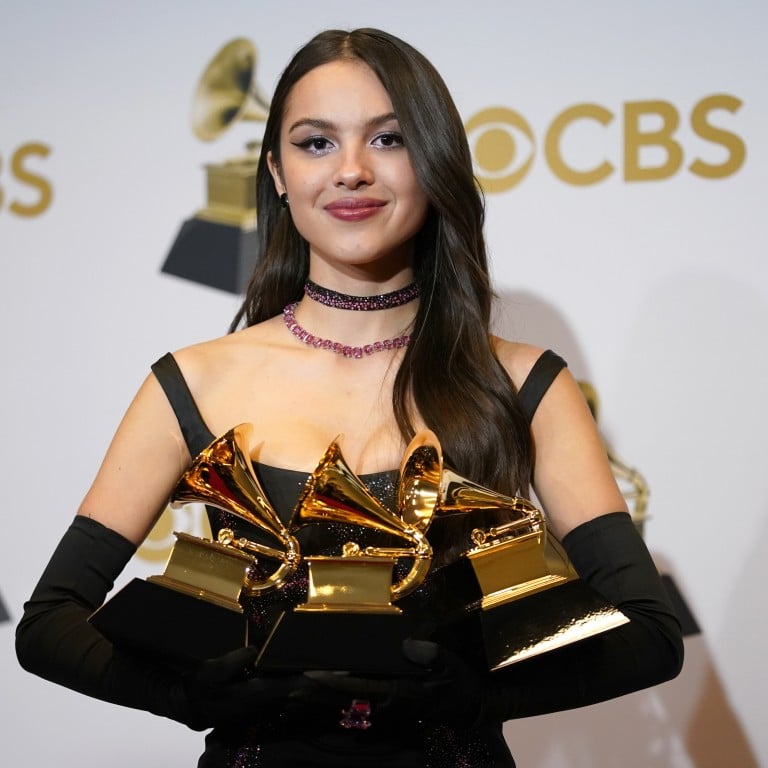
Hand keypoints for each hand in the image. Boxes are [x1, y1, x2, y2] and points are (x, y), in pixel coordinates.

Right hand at [183, 646, 346, 731]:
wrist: (194, 706)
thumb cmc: (201, 688)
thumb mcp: (208, 673)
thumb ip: (230, 662)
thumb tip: (254, 650)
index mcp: (260, 693)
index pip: (296, 685)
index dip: (318, 679)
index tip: (339, 672)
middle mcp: (271, 701)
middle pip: (307, 693)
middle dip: (332, 685)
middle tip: (357, 674)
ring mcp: (272, 704)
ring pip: (305, 697)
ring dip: (327, 689)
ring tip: (350, 678)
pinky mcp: (269, 702)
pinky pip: (298, 696)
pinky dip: (315, 691)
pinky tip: (328, 682)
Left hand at [306, 639, 492, 729]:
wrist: (471, 706)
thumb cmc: (459, 683)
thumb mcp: (450, 665)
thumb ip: (429, 655)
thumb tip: (406, 644)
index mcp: (399, 692)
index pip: (360, 687)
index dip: (335, 681)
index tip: (312, 673)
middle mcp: (389, 706)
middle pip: (347, 702)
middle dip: (319, 697)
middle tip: (290, 690)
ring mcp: (389, 712)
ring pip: (350, 708)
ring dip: (324, 703)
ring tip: (297, 695)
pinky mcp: (392, 712)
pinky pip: (361, 710)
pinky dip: (340, 705)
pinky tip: (322, 701)